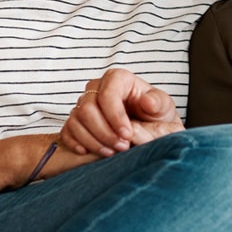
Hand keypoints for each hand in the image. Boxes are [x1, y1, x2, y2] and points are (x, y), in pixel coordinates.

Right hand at [59, 68, 182, 156]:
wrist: (149, 131)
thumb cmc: (155, 117)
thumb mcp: (164, 109)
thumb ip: (158, 104)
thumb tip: (147, 101)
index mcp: (118, 79)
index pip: (107, 94)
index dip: (115, 116)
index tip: (127, 135)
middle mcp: (97, 88)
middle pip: (88, 109)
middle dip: (105, 132)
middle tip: (122, 147)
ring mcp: (84, 104)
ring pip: (76, 121)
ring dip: (93, 141)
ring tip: (112, 152)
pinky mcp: (76, 121)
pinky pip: (67, 131)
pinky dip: (77, 144)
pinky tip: (89, 153)